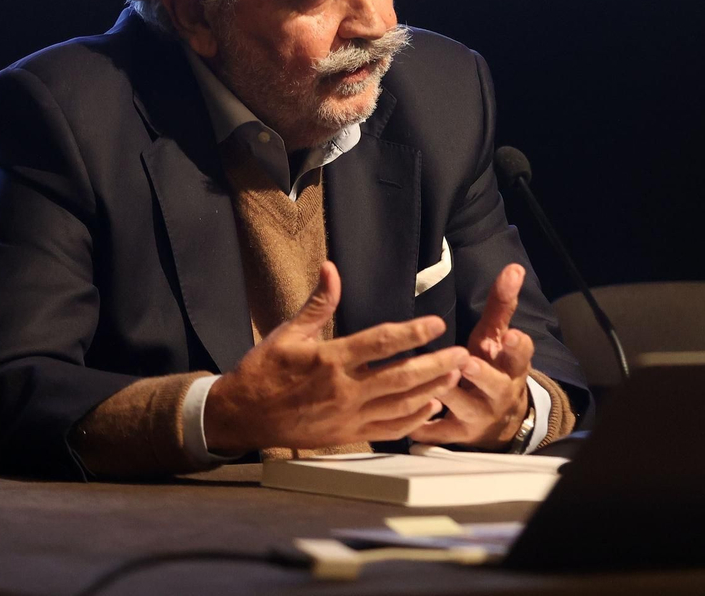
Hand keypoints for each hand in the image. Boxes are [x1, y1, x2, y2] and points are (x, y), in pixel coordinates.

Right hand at [203, 261, 468, 454]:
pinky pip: (388, 429)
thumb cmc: (264, 371)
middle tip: (461, 353)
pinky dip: (413, 420)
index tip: (436, 324)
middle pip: (400, 377)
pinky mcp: (347, 435)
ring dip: (431, 390)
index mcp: (330, 359)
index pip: (380, 343)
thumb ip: (319, 303)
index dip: (413, 333)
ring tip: (455, 375)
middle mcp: (343, 389)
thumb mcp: (288, 333)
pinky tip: (431, 406)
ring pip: (400, 404)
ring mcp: (347, 416)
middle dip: (435, 365)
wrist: (242, 416)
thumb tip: (332, 268)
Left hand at [411, 263, 534, 448]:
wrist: (497, 419)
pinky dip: (428, 429)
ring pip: (466, 407)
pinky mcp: (459, 434)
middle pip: (496, 384)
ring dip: (451, 396)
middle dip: (482, 375)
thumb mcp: (495, 338)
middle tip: (467, 363)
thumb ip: (501, 306)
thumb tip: (514, 268)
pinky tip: (412, 426)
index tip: (509, 335)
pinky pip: (442, 433)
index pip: (520, 354)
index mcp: (510, 366)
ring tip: (437, 387)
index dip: (516, 346)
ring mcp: (479, 414)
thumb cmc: (491, 367)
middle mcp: (499, 391)